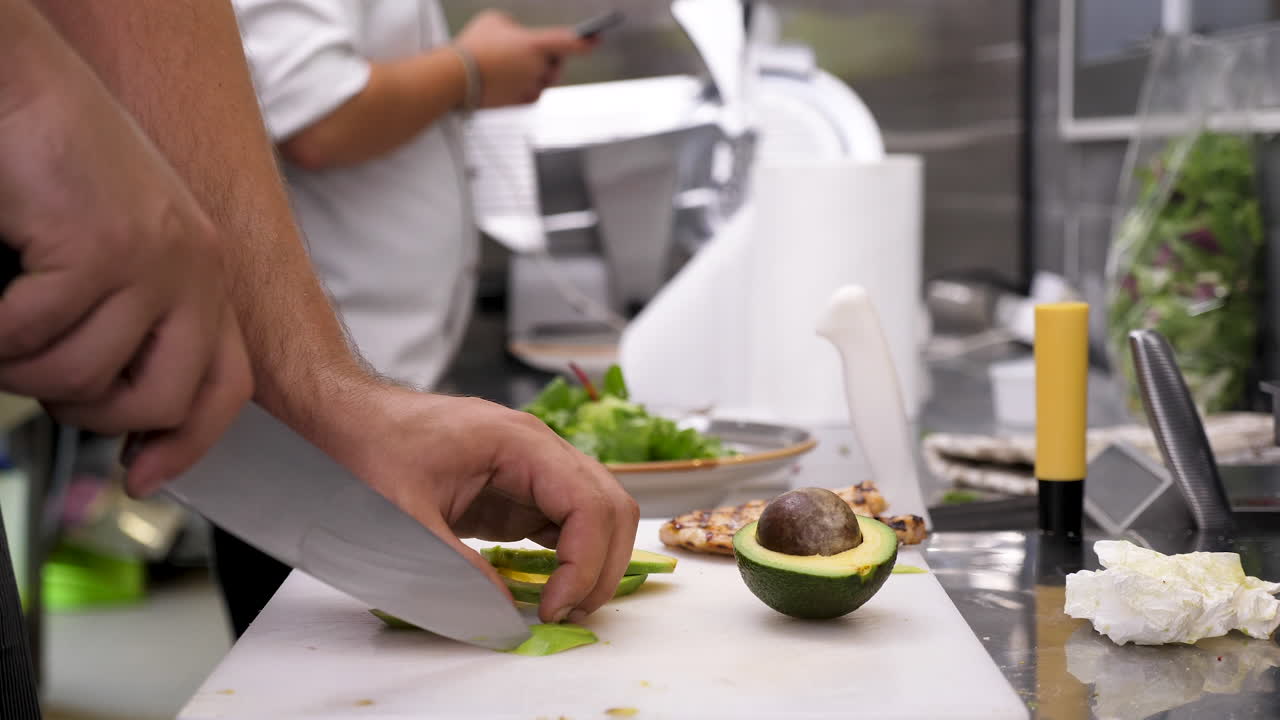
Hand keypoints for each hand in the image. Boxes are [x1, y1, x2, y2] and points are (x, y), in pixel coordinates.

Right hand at [0, 31, 252, 495]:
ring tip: (8, 326)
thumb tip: (122, 416)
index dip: (188, 444)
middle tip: (45, 382)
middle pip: (160, 401)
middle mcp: (194, 271)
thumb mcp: (123, 254)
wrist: (26, 90)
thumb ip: (139, 321)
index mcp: (206, 275)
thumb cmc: (62, 169)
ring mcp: (153, 260)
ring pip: (85, 377)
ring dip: (28, 369)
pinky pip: (32, 337)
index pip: (227, 385)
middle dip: (91, 412)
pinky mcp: (101, 249)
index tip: (142, 476)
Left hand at [348, 388, 638, 624]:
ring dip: (593, 563)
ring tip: (560, 606)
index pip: (589, 505)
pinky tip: (546, 588)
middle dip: (601, 567)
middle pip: (611, 507)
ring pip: (598, 515)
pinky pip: (567, 523)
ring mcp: (533, 470)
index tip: (551, 609)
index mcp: (520, 443)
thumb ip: (453, 569)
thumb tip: (500, 615)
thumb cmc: (368, 449)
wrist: (344, 418)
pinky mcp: (519, 491)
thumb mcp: (403, 516)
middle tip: (566, 613)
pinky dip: (570, 558)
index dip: (584, 565)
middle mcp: (540, 451)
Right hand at [454, 10, 594, 106]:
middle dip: (550, 58)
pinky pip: (532, 94)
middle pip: (556, 63)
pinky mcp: (520, 103)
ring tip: (512, 64)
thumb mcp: (494, 20)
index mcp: (534, 45)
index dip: (586, 41)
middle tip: (535, 51)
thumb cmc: (472, 46)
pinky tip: (511, 80)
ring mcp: (529, 87)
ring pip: (544, 80)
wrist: (453, 77)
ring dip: (536, 73)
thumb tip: (519, 35)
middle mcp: (537, 68)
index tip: (597, 39)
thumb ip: (514, 26)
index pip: (569, 42)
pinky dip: (526, 87)